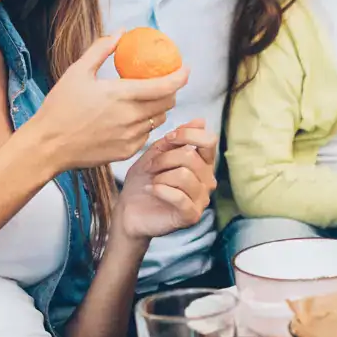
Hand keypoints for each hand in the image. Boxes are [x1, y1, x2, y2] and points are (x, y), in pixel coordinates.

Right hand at [22, 34, 185, 171]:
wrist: (47, 146)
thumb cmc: (60, 107)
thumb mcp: (77, 72)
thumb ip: (101, 50)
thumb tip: (120, 32)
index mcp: (122, 95)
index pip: (165, 86)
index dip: (181, 76)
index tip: (185, 68)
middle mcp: (131, 117)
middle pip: (168, 103)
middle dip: (171, 92)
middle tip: (164, 84)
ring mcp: (131, 137)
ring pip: (158, 120)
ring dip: (158, 109)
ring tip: (145, 101)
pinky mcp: (127, 152)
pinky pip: (146, 135)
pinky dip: (144, 125)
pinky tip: (130, 120)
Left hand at [112, 121, 216, 240]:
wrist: (128, 210)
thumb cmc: (143, 181)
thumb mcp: (156, 154)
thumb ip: (177, 139)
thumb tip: (201, 121)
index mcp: (202, 164)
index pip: (209, 141)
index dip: (187, 135)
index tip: (168, 139)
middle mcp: (207, 181)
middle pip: (191, 157)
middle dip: (164, 159)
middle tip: (151, 167)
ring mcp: (201, 200)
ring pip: (184, 176)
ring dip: (161, 176)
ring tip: (152, 182)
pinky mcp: (191, 216)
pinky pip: (180, 197)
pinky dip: (161, 191)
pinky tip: (153, 191)